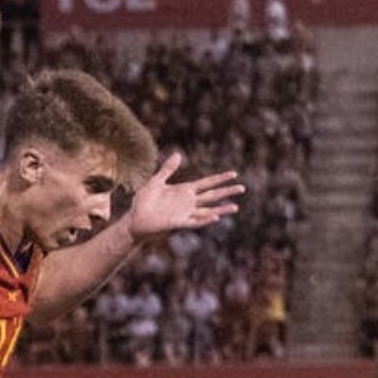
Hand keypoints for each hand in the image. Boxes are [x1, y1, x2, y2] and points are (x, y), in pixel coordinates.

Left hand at [125, 152, 243, 244]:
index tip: (234, 174)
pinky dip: (205, 219)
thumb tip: (178, 154)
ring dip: (221, 209)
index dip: (220, 178)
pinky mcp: (178, 223)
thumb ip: (167, 169)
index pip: (207, 183)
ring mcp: (184, 213)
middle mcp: (188, 202)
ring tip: (236, 207)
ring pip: (208, 210)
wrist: (134, 219)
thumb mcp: (156, 182)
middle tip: (243, 188)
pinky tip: (216, 216)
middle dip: (227, 192)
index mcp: (184, 191)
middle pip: (212, 195)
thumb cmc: (144, 202)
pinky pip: (195, 221)